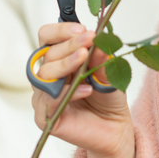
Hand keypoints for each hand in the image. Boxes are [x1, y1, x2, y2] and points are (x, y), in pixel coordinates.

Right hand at [32, 23, 133, 157]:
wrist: (115, 128)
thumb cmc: (107, 98)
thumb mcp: (107, 72)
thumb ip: (99, 58)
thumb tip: (96, 40)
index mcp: (58, 59)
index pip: (47, 37)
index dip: (60, 31)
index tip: (82, 29)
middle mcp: (47, 76)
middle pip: (47, 54)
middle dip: (69, 45)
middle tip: (88, 40)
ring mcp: (43, 96)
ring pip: (44, 75)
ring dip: (65, 63)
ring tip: (84, 59)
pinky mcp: (44, 117)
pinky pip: (48, 101)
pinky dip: (67, 92)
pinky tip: (86, 89)